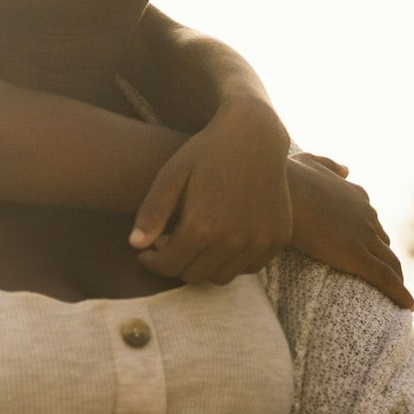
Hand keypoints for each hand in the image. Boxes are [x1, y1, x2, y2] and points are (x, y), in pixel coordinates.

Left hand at [130, 98, 291, 284]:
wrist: (255, 136)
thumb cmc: (206, 152)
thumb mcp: (172, 174)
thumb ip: (152, 211)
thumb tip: (135, 245)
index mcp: (202, 226)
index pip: (168, 266)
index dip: (151, 262)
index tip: (146, 251)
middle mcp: (233, 240)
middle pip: (193, 275)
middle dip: (175, 263)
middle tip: (169, 242)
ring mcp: (259, 241)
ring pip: (221, 277)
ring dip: (203, 265)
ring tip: (195, 241)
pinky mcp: (278, 238)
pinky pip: (250, 268)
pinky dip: (233, 261)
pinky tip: (223, 239)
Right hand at [286, 153, 413, 309]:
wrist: (280, 191)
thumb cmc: (286, 178)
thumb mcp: (310, 162)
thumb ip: (329, 165)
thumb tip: (348, 170)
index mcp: (355, 196)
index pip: (370, 220)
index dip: (371, 236)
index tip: (370, 248)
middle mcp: (366, 216)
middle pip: (383, 243)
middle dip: (385, 258)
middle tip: (384, 276)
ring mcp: (365, 237)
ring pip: (391, 263)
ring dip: (398, 279)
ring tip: (400, 296)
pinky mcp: (358, 257)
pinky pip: (387, 279)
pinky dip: (401, 294)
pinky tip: (410, 306)